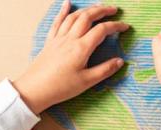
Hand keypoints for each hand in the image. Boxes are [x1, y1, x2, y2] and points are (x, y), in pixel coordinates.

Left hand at [13, 0, 128, 113]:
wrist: (34, 89)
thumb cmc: (61, 87)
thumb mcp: (87, 82)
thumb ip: (104, 70)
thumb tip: (120, 61)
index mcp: (81, 48)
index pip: (102, 30)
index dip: (115, 26)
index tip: (125, 26)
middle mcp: (70, 39)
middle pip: (87, 17)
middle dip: (102, 11)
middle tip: (113, 9)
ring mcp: (58, 38)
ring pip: (74, 17)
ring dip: (87, 9)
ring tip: (97, 7)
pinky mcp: (50, 42)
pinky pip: (57, 22)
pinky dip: (63, 11)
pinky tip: (67, 3)